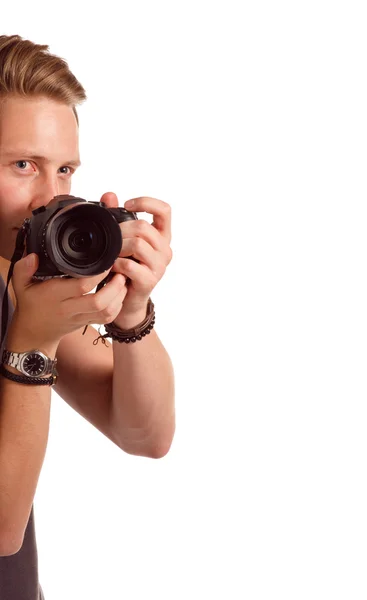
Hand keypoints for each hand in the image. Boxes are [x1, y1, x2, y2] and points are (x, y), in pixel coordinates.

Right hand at [9, 252, 127, 347]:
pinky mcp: (87, 323)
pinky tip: (119, 294)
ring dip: (119, 297)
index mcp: (54, 296)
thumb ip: (23, 268)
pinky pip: (107, 319)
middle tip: (120, 272)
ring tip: (123, 281)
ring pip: (106, 312)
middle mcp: (69, 308)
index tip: (106, 262)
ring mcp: (79, 318)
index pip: (81, 286)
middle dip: (115, 287)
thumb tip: (34, 256)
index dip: (98, 274)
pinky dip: (117, 307)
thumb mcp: (21, 285)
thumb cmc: (30, 305)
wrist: (34, 334)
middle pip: (98, 302)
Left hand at [100, 192, 172, 326]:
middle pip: (144, 227)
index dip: (147, 202)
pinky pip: (130, 266)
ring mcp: (159, 266)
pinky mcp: (149, 281)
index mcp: (161, 236)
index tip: (127, 204)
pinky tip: (111, 267)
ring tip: (110, 253)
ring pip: (138, 244)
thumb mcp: (122, 241)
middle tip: (110, 239)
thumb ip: (117, 217)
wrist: (126, 301)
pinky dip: (116, 264)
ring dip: (118, 247)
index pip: (165, 210)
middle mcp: (165, 250)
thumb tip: (109, 195)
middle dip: (122, 230)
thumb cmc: (125, 268)